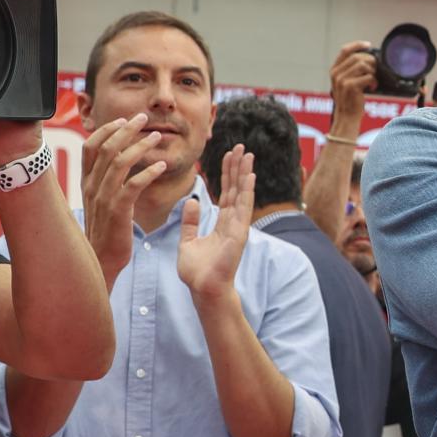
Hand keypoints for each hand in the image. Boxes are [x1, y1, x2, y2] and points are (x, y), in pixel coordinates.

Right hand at [80, 113, 166, 285]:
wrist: (100, 263)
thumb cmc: (105, 232)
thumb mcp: (100, 203)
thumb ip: (104, 182)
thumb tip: (112, 164)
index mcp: (86, 183)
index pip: (90, 147)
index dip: (106, 129)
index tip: (124, 119)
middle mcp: (91, 187)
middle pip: (105, 148)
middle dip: (126, 129)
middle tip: (144, 118)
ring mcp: (103, 199)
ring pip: (118, 162)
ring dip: (140, 146)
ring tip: (157, 137)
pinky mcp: (117, 212)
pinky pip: (132, 186)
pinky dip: (148, 173)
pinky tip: (162, 167)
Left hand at [179, 145, 253, 303]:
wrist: (204, 289)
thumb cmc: (197, 272)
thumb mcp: (188, 241)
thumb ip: (190, 222)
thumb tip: (192, 202)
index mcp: (221, 223)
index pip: (225, 192)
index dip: (226, 174)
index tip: (228, 155)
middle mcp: (232, 222)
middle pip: (236, 188)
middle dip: (237, 167)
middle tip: (241, 146)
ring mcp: (238, 226)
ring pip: (241, 193)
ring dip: (244, 173)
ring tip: (247, 153)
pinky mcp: (239, 233)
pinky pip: (243, 208)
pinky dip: (246, 191)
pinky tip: (249, 175)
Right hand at [328, 42, 377, 122]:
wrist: (347, 116)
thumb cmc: (350, 99)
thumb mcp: (346, 82)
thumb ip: (351, 70)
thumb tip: (369, 58)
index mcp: (334, 70)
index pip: (345, 50)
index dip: (357, 45)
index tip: (368, 45)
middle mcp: (336, 73)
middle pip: (357, 57)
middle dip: (370, 62)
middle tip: (374, 71)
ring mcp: (342, 80)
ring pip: (363, 65)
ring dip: (372, 72)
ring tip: (372, 80)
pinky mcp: (350, 87)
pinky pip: (367, 76)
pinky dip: (373, 81)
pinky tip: (372, 87)